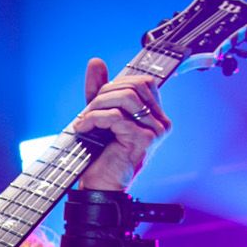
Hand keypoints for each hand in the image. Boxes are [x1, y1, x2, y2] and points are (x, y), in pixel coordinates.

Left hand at [71, 57, 170, 190]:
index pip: (143, 82)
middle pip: (134, 86)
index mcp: (156, 115)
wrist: (99, 186)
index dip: (117, 83)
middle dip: (104, 93)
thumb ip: (100, 90)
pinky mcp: (144, 140)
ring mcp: (156, 131)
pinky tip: (84, 128)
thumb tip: (96, 61)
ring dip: (98, 105)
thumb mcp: (100, 115)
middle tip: (88, 111)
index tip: (97, 97)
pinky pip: (116, 117)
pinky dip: (95, 118)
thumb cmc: (101, 154)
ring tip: (85, 120)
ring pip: (126, 98)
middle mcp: (162, 122)